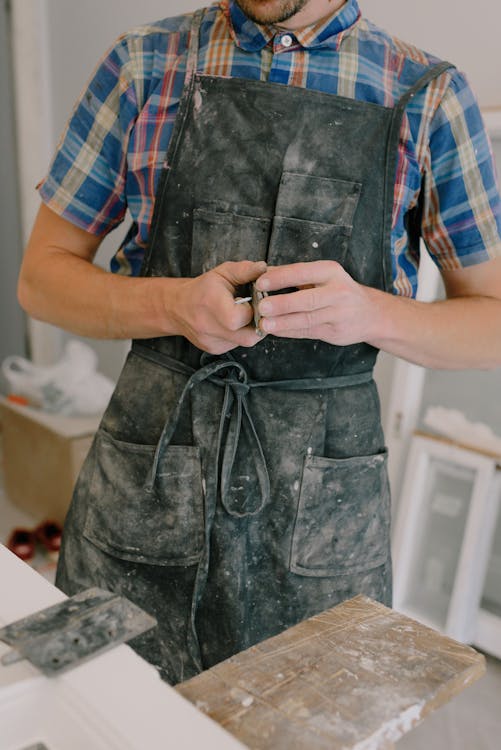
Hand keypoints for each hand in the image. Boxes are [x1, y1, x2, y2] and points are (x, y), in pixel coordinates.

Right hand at [171, 260, 266, 353]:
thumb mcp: (222, 273)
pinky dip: (240, 334)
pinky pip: (236, 345)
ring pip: (244, 342)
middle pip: (248, 337)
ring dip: (249, 329)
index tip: (251, 300)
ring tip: (242, 315)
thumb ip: (244, 270)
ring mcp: (211, 342)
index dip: (253, 309)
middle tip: (252, 310)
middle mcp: (208, 327)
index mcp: (211, 304)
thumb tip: (263, 267)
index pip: (243, 317)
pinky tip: (233, 324)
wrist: (177, 307)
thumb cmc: (202, 288)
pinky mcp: (214, 349)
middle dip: (257, 323)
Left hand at [255, 261, 378, 344]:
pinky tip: (276, 331)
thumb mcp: (323, 275)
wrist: (370, 313)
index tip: (260, 282)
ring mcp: (338, 314)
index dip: (281, 278)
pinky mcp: (335, 332)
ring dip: (284, 323)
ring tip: (265, 324)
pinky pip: (308, 332)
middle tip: (262, 306)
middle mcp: (338, 292)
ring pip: (307, 319)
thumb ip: (296, 275)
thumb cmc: (339, 290)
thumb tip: (266, 273)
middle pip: (307, 299)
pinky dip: (290, 332)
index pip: (303, 273)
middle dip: (283, 304)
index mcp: (331, 272)